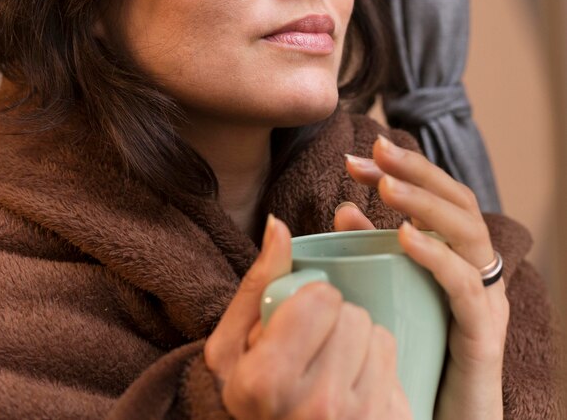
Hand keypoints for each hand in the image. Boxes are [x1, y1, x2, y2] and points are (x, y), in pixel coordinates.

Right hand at [204, 215, 411, 418]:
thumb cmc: (249, 396)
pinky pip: (395, 365)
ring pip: (378, 336)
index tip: (300, 316)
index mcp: (267, 380)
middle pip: (354, 316)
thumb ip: (257, 282)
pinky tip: (353, 384)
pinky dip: (378, 366)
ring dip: (359, 340)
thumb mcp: (232, 343)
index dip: (313, 298)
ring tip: (333, 362)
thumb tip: (278, 225)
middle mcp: (315, 407)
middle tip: (315, 343)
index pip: (323, 298)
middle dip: (336, 318)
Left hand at [342, 135, 508, 419]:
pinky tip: (403, 236)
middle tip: (376, 151)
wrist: (433, 419)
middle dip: (416, 171)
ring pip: (468, 234)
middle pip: (458, 202)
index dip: (401, 171)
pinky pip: (465, 286)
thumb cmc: (408, 352)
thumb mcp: (383, 291)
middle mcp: (474, 269)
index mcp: (452, 256)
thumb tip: (343, 209)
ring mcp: (483, 299)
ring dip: (425, 204)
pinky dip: (436, 255)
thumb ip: (367, 251)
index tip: (357, 158)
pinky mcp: (481, 334)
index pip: (434, 197)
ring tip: (384, 187)